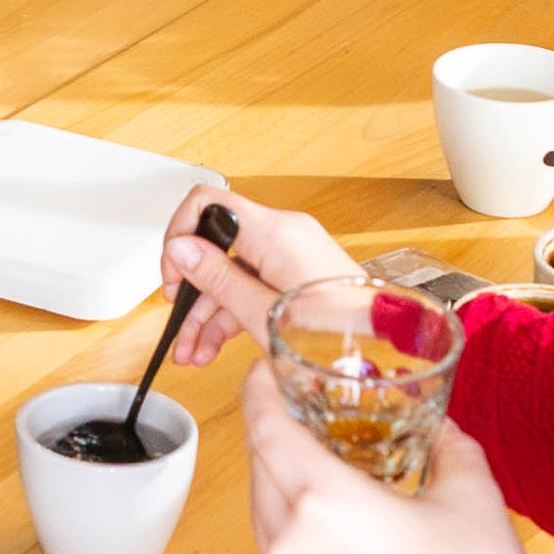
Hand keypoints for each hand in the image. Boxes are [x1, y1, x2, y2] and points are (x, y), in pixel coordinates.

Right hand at [158, 179, 359, 369]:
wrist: (381, 346)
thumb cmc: (337, 334)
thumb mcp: (263, 313)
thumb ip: (218, 279)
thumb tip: (180, 249)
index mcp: (276, 232)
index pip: (207, 203)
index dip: (180, 234)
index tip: (172, 274)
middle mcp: (284, 232)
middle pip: (218, 247)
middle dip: (193, 290)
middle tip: (178, 322)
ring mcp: (292, 251)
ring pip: (233, 272)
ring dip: (209, 312)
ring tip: (194, 351)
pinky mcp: (298, 270)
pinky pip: (254, 281)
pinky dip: (233, 310)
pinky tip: (216, 343)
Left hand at [237, 373, 538, 553]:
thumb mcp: (471, 496)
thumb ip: (449, 448)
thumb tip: (441, 430)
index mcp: (323, 498)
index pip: (266, 427)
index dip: (260, 391)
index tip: (264, 371)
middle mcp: (292, 539)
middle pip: (259, 466)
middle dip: (273, 432)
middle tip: (300, 410)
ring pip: (263, 510)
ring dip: (278, 479)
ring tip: (317, 462)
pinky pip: (279, 550)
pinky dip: (290, 522)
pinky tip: (327, 518)